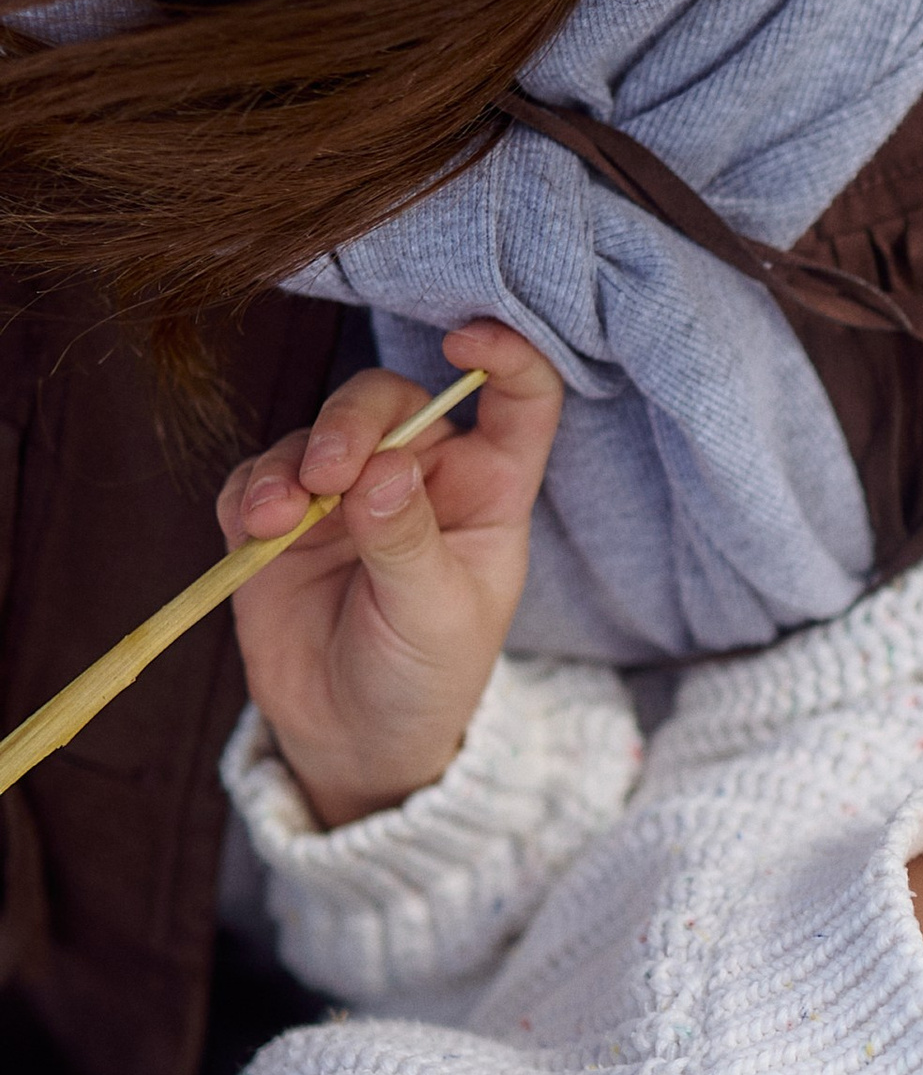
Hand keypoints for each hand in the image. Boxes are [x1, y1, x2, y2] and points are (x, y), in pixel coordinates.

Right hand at [219, 322, 562, 828]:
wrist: (355, 737)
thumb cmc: (425, 675)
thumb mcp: (434, 616)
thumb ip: (407, 540)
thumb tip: (384, 468)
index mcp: (489, 490)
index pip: (518, 403)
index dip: (506, 356)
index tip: (466, 338)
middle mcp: (421, 477)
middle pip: (391, 402)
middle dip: (353, 424)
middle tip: (330, 475)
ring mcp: (347, 493)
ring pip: (318, 433)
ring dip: (294, 463)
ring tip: (282, 516)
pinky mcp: (283, 517)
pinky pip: (260, 475)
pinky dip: (253, 491)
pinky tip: (257, 526)